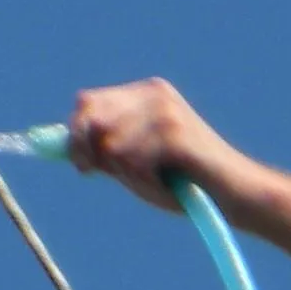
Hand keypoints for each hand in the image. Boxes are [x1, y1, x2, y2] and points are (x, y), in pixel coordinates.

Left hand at [66, 78, 256, 214]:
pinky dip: (142, 183)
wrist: (235, 196)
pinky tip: (164, 184)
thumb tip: (55, 143)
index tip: (83, 167)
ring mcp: (166, 111)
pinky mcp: (175, 133)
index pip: (87, 101)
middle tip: (104, 175)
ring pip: (109, 145)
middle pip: (91, 118)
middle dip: (89, 153)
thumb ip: (102, 150)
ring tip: (153, 181)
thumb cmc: (184, 183)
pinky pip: (131, 162)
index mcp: (145, 93)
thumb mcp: (134, 164)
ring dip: (125, 175)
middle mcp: (155, 94)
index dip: (75, 135)